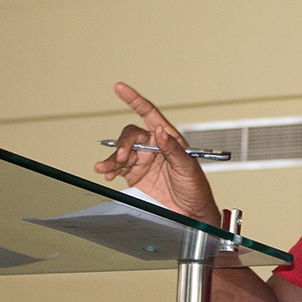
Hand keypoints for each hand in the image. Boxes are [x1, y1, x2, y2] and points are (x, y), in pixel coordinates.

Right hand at [93, 82, 220, 224]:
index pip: (149, 114)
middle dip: (123, 144)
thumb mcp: (187, 167)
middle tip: (123, 157)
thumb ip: (172, 149)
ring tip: (105, 169)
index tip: (120, 88)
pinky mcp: (135, 176)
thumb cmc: (196, 189)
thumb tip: (159, 130)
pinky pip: (117, 168)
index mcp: (169, 139)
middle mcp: (154, 147)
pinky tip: (106, 174)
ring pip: (121, 152)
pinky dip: (109, 169)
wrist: (190, 214)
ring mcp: (143, 161)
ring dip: (111, 159)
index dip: (134, 100)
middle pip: (131, 135)